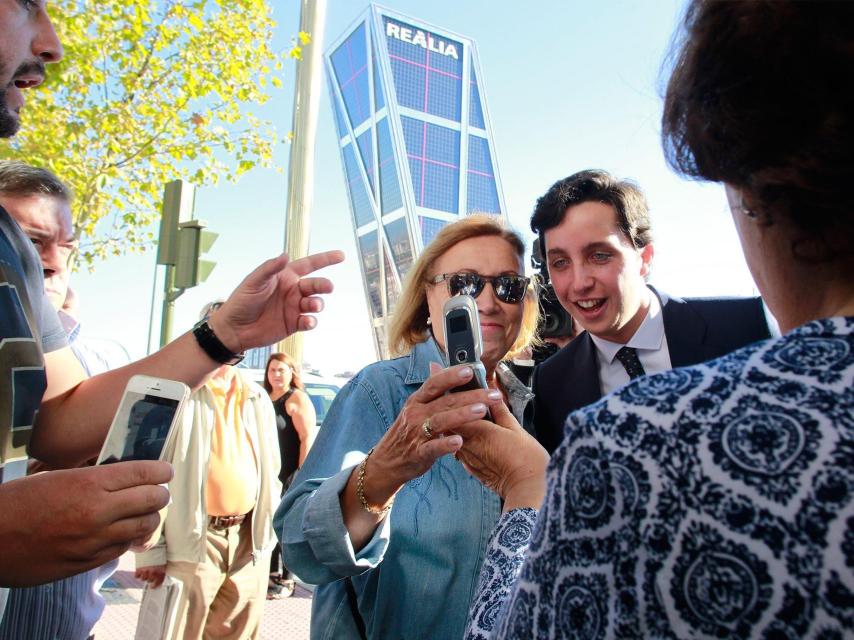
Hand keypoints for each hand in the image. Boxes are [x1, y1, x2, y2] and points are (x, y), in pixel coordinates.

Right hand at [0, 461, 171, 586]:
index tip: (166, 471)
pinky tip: (121, 532)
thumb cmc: (17, 503)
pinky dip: (127, 538)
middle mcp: (98, 511)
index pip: (144, 473)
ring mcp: (94, 540)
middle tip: (159, 492)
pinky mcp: (87, 562)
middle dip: (160, 494)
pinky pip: (122, 548)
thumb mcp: (57, 477)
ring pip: (144, 527)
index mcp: (90, 483)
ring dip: (148, 518)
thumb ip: (94, 478)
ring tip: (144, 513)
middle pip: (152, 500)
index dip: (161, 471)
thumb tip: (124, 478)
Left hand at [209, 250, 344, 352]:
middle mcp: (293, 290)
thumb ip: (270, 268)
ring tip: (312, 306)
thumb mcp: (254, 281)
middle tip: (328, 287)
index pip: (309, 265)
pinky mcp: (293, 324)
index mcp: (285, 276)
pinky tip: (307, 321)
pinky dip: (311, 321)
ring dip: (317, 304)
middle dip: (323, 285)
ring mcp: (294, 308)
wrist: (234, 329)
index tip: (341, 256)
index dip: (325, 259)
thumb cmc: (242, 301)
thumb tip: (286, 255)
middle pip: (315, 285)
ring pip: (315, 303)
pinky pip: (308, 321)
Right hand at [362, 364, 504, 506]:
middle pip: (445, 401)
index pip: (435, 383)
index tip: (470, 370)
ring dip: (462, 415)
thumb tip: (436, 365)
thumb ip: (430, 390)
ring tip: (482, 411)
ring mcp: (416, 433)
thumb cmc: (407, 432)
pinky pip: (433, 448)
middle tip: (493, 394)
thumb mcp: (415, 408)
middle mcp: (416, 414)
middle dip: (471, 396)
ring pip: (440, 421)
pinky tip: (459, 441)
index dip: (452, 375)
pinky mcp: (419, 453)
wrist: (387, 461)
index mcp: (417, 401)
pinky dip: (445, 444)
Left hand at [435, 395, 548, 511]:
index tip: (454, 387)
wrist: (528, 489)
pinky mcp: (470, 468)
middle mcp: (467, 444)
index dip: (454, 397)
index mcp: (477, 430)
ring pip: (453, 436)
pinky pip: (460, 450)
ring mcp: (466, 458)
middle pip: (450, 423)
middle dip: (451, 410)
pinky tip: (468, 436)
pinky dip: (461, 440)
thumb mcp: (515, 428)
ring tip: (460, 415)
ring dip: (455, 426)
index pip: (456, 409)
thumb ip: (499, 410)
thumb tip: (492, 393)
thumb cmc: (526, 458)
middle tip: (453, 398)